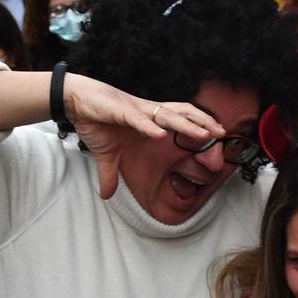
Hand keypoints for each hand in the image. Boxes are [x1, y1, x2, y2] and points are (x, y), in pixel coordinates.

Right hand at [62, 74, 216, 199]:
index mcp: (149, 119)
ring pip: (166, 116)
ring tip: (203, 133)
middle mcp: (147, 112)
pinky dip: (149, 126)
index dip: (198, 125)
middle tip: (221, 132)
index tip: (216, 135)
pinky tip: (160, 133)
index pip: (179, 120)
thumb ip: (110, 175)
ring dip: (185, 125)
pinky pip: (137, 118)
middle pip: (182, 114)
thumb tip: (106, 196)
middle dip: (202, 123)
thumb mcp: (105, 155)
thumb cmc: (95, 121)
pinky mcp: (119, 110)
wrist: (75, 101)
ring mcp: (136, 110)